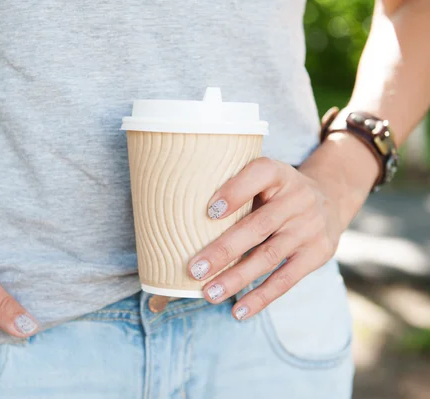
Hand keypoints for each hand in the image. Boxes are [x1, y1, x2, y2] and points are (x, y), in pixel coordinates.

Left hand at [187, 157, 343, 319]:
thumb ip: (235, 188)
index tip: (209, 212)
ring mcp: (310, 227)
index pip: (260, 174)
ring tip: (209, 294)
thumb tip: (182, 218)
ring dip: (236, 278)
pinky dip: (261, 297)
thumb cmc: (276, 191)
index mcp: (279, 173)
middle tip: (194, 269)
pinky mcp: (318, 254)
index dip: (235, 191)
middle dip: (224, 250)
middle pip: (258, 226)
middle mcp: (298, 198)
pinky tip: (239, 311)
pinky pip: (287, 279)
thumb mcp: (263, 178)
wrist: (329, 198)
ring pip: (269, 256)